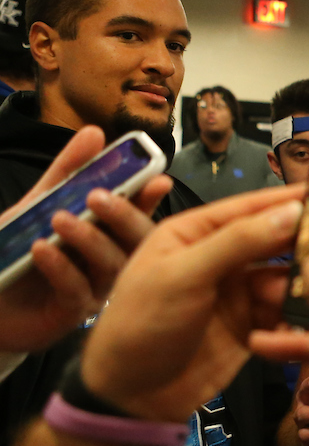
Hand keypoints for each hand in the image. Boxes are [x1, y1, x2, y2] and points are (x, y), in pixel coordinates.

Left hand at [0, 125, 171, 352]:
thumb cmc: (13, 250)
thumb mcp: (37, 203)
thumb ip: (67, 171)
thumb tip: (95, 132)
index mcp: (107, 234)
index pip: (138, 213)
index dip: (149, 198)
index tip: (158, 180)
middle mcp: (110, 261)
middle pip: (137, 241)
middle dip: (125, 216)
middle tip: (98, 196)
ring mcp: (96, 289)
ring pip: (112, 265)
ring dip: (88, 239)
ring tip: (59, 220)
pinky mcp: (72, 313)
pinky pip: (77, 289)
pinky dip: (61, 267)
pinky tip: (40, 249)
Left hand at [81, 185, 304, 420]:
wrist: (131, 397)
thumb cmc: (142, 324)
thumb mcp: (184, 274)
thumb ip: (239, 241)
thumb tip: (292, 210)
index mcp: (194, 233)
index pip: (249, 207)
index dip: (288, 198)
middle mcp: (219, 257)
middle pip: (273, 238)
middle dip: (306, 237)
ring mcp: (237, 292)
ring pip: (285, 275)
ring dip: (307, 278)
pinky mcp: (251, 325)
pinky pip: (285, 310)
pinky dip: (301, 310)